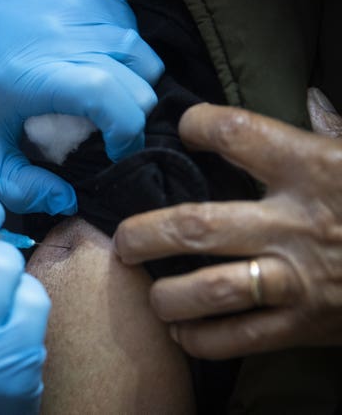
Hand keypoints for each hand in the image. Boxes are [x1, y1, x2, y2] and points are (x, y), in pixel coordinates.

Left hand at [0, 0, 162, 214]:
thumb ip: (18, 187)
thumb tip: (67, 200)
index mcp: (44, 76)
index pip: (113, 100)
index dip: (127, 134)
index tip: (113, 150)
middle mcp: (74, 37)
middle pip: (141, 86)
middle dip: (131, 118)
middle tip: (102, 129)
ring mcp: (89, 9)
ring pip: (145, 59)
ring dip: (133, 86)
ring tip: (100, 97)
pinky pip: (134, 32)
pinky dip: (124, 56)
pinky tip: (93, 63)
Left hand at [113, 101, 341, 359]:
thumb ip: (326, 133)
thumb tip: (306, 105)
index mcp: (312, 168)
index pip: (236, 132)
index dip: (198, 125)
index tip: (184, 129)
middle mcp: (294, 224)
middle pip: (195, 226)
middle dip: (145, 235)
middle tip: (123, 241)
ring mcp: (297, 279)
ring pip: (208, 290)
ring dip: (166, 296)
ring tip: (150, 293)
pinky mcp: (304, 326)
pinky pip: (236, 339)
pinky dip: (200, 339)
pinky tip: (183, 332)